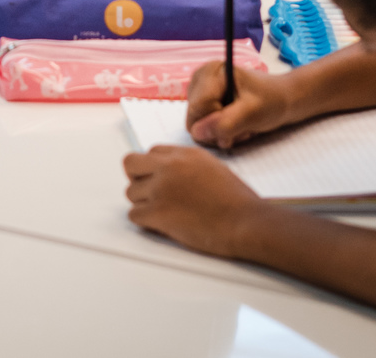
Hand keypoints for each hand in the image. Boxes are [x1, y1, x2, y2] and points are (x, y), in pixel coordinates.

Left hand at [124, 145, 265, 256]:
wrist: (245, 221)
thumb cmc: (237, 201)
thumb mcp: (213, 168)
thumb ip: (189, 166)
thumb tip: (174, 175)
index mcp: (186, 153)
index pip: (152, 151)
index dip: (153, 168)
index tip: (158, 179)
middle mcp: (170, 166)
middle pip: (131, 163)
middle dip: (136, 178)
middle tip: (147, 192)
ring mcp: (161, 188)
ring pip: (130, 192)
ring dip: (142, 203)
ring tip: (161, 212)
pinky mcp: (158, 212)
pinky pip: (134, 215)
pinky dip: (144, 222)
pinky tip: (160, 225)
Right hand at [186, 61, 296, 148]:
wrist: (281, 100)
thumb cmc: (271, 100)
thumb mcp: (252, 112)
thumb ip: (225, 123)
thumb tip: (196, 132)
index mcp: (211, 71)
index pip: (199, 107)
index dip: (217, 120)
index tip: (239, 118)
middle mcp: (200, 78)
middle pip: (194, 117)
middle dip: (218, 129)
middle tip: (241, 125)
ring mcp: (199, 92)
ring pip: (196, 126)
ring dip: (220, 132)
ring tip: (240, 124)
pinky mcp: (201, 104)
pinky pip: (201, 128)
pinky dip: (219, 132)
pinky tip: (235, 125)